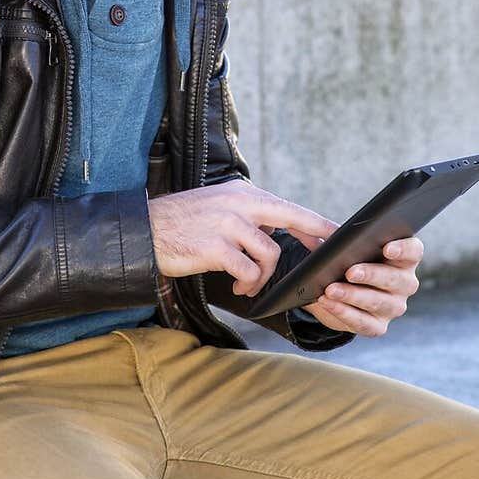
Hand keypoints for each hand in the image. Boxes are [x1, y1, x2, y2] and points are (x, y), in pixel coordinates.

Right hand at [148, 181, 337, 296]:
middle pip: (290, 217)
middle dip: (315, 235)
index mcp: (241, 192)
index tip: (333, 232)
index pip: (285, 205)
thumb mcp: (217, 206)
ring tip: (248, 283)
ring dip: (264, 275)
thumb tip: (273, 230)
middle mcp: (237, 202)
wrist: (145, 229)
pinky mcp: (216, 247)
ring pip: (269, 253)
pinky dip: (247, 283)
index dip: (312, 221)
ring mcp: (227, 223)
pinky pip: (248, 270)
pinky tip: (236, 286)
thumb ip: (246, 214)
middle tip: (327, 255)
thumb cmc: (181, 222)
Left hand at [306, 236, 423, 336]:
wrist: (328, 289)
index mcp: (401, 257)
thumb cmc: (342, 259)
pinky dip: (345, 313)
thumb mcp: (336, 242)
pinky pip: (365, 323)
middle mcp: (404, 283)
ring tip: (331, 289)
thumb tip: (328, 236)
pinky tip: (329, 303)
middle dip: (372, 275)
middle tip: (350, 272)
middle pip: (397, 279)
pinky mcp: (378, 326)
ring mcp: (393, 306)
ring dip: (354, 296)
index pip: (413, 251)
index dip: (404, 249)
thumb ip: (332, 232)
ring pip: (379, 302)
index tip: (387, 248)